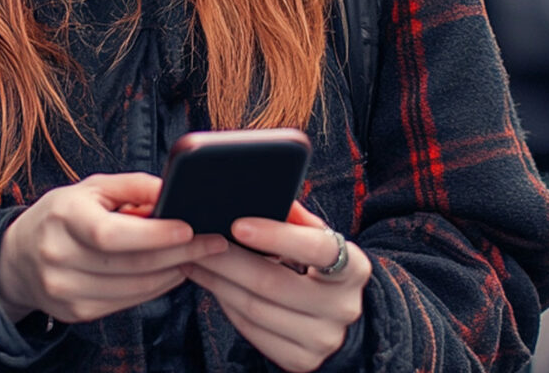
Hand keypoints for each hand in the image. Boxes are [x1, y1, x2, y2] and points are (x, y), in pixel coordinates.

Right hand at [0, 172, 227, 324]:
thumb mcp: (92, 188)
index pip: (112, 234)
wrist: (18, 256)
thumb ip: (133, 186)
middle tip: (213, 242)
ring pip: (132, 288)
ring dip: (172, 273)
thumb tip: (173, 189)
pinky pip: (125, 303)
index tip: (190, 227)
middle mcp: (59, 256)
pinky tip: (170, 272)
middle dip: (179, 254)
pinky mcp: (75, 313)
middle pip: (130, 264)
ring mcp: (65, 290)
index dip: (154, 234)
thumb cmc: (64, 213)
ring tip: (196, 257)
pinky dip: (154, 288)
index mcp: (64, 216)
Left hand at [183, 201, 370, 371]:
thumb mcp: (315, 235)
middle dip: (228, 259)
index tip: (238, 224)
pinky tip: (213, 284)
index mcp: (354, 267)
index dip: (276, 235)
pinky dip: (227, 304)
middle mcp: (344, 307)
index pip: (317, 247)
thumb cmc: (316, 260)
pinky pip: (252, 330)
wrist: (336, 311)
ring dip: (218, 281)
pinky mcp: (301, 361)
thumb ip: (293, 215)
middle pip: (273, 282)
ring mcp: (323, 339)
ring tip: (194, 258)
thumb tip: (260, 191)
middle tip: (197, 239)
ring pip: (255, 308)